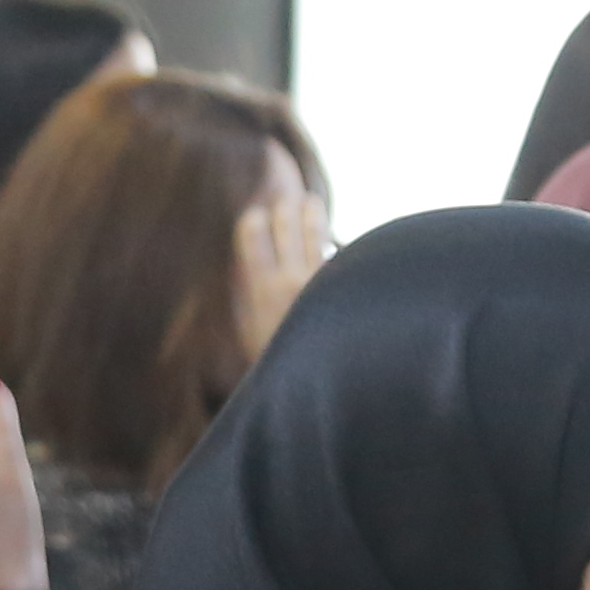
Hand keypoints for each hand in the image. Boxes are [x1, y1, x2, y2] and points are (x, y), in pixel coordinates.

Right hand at [230, 185, 331, 359]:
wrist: (314, 389)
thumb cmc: (273, 362)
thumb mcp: (248, 330)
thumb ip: (246, 293)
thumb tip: (244, 262)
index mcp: (261, 289)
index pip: (252, 234)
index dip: (254, 220)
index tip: (256, 217)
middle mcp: (292, 280)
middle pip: (286, 223)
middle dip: (284, 207)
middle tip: (285, 201)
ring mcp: (322, 281)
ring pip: (316, 231)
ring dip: (311, 212)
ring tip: (310, 203)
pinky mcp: (345, 285)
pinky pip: (337, 253)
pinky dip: (330, 244)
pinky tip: (328, 240)